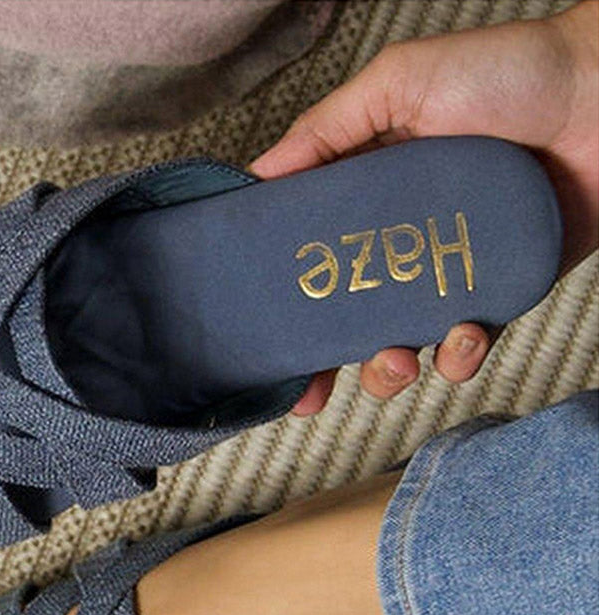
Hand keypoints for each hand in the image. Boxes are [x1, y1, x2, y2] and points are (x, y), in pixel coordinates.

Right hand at [252, 0, 598, 414]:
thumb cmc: (509, 73)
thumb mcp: (398, 82)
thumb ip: (325, 129)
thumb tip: (257, 175)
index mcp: (362, 201)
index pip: (307, 263)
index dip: (281, 307)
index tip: (259, 345)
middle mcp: (395, 245)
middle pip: (342, 322)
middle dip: (324, 367)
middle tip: (315, 391)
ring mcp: (442, 276)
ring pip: (397, 348)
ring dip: (387, 372)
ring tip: (399, 361)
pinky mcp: (494, 298)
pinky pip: (464, 347)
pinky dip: (458, 357)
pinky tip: (463, 337)